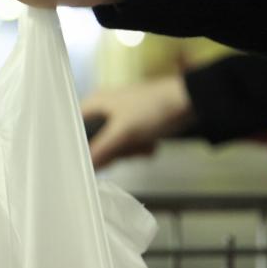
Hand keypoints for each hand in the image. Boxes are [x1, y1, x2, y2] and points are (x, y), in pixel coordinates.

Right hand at [80, 76, 194, 168]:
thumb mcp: (123, 132)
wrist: (191, 101)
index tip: (87, 159)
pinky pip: (129, 145)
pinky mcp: (137, 126)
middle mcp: (105, 110)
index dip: (79, 146)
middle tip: (123, 151)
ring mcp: (122, 118)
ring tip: (141, 144)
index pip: (74, 129)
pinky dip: (139, 149)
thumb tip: (84, 166)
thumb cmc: (155, 107)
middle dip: (112, 151)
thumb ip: (100, 151)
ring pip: (114, 146)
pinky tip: (149, 144)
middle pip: (95, 142)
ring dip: (129, 151)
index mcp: (95, 103)